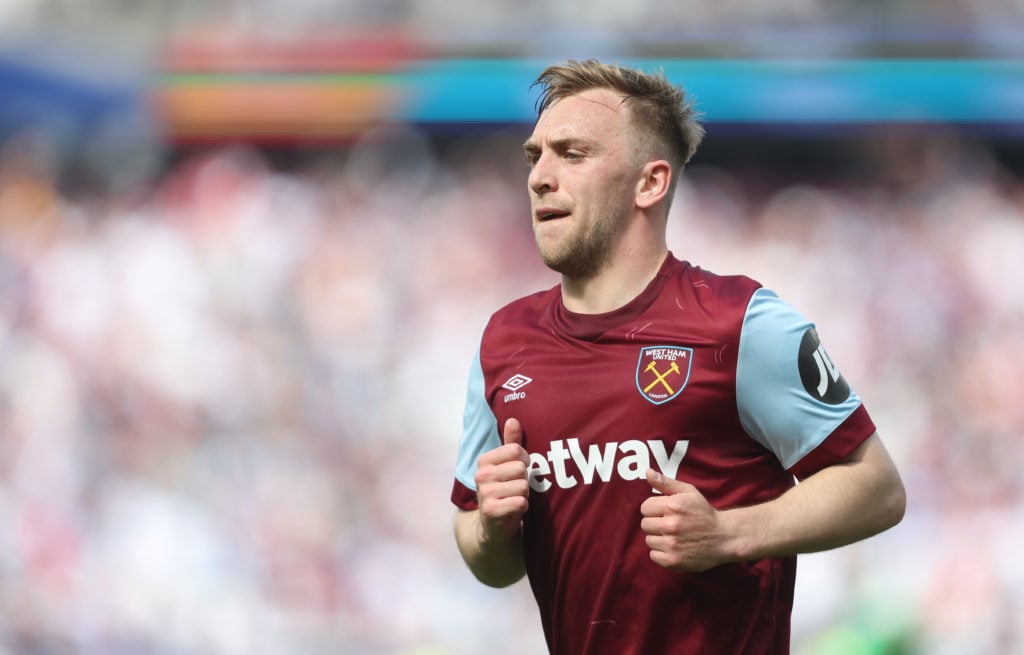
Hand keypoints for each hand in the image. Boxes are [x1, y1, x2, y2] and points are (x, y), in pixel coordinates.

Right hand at [474, 418, 529, 545]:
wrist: (493, 526)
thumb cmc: (504, 491)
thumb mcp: (507, 466)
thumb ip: (511, 443)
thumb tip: (513, 420)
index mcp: (484, 461)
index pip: (515, 450)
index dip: (525, 460)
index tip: (519, 469)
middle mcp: (481, 475)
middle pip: (521, 468)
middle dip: (524, 480)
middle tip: (515, 488)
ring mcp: (484, 493)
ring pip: (523, 486)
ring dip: (524, 494)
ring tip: (514, 498)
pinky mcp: (491, 510)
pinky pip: (520, 502)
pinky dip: (522, 507)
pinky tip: (514, 509)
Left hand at [640, 469, 728, 572]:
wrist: (724, 538)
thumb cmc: (704, 513)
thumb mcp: (689, 492)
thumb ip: (666, 483)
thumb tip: (647, 472)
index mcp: (673, 506)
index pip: (645, 508)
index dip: (654, 509)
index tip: (665, 512)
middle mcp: (671, 525)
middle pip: (645, 524)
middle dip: (655, 523)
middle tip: (670, 525)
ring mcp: (672, 544)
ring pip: (649, 540)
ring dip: (659, 538)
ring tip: (674, 536)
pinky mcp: (673, 560)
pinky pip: (653, 555)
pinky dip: (662, 553)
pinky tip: (675, 548)